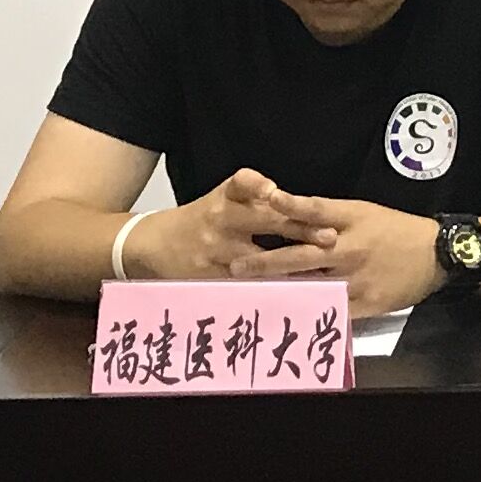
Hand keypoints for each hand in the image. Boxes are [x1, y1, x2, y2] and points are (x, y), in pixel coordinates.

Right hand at [105, 175, 303, 282]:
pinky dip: (268, 291)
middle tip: (328, 239)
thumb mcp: (221, 198)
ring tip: (320, 273)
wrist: (152, 245)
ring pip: (257, 260)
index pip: (241, 184)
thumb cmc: (200, 219)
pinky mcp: (209, 279)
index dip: (257, 186)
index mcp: (224, 197)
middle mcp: (219, 220)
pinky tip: (294, 297)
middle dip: (297, 231)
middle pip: (261, 222)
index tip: (275, 192)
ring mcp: (213, 252)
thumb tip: (298, 202)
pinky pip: (243, 286)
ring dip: (289, 267)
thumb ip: (252, 196)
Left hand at [234, 190, 444, 319]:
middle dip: (266, 261)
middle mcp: (352, 248)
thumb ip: (329, 215)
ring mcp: (357, 278)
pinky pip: (331, 309)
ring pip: (311, 285)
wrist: (437, 255)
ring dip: (279, 289)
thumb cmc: (396, 229)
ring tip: (250, 294)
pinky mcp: (365, 302)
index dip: (291, 204)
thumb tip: (288, 214)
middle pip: (303, 253)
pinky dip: (307, 312)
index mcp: (353, 219)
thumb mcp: (365, 212)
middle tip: (236, 266)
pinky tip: (285, 317)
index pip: (316, 209)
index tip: (266, 201)